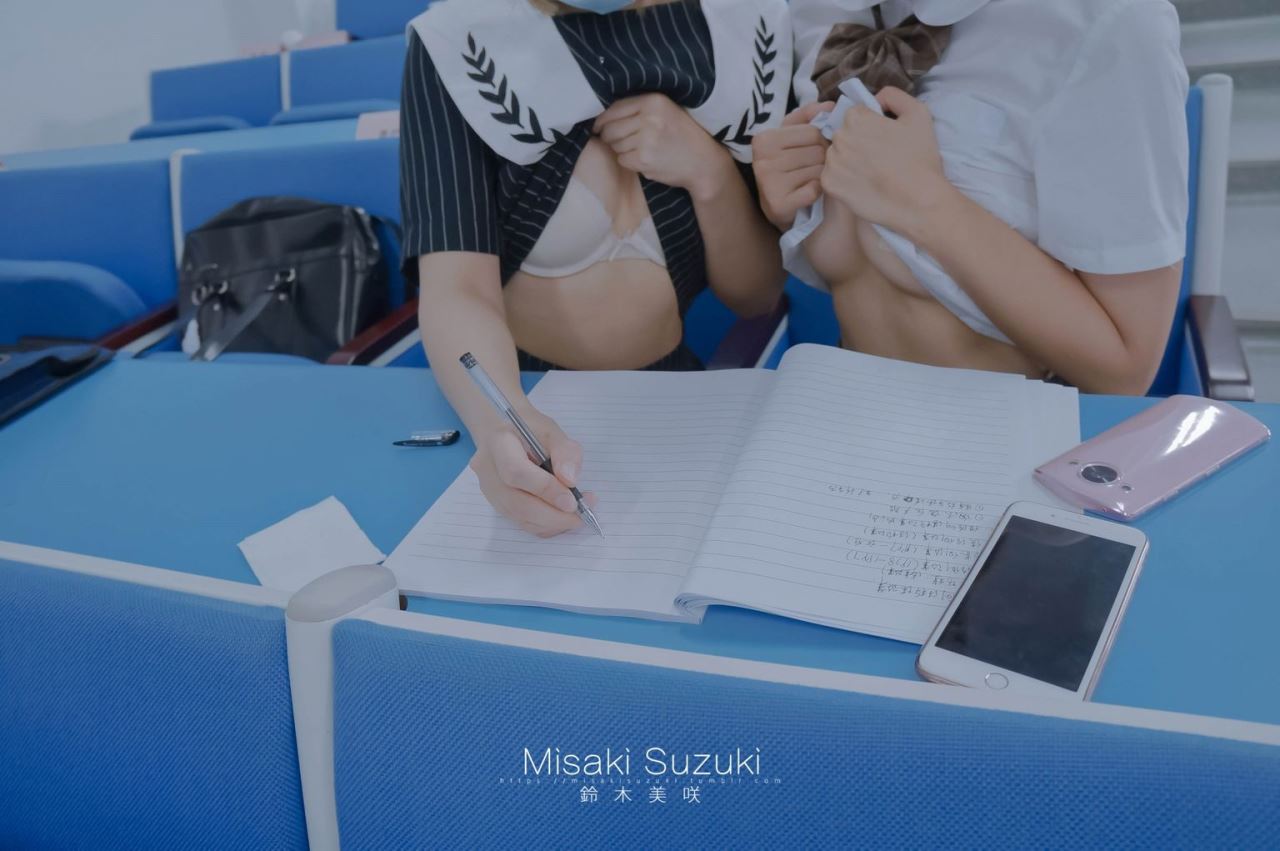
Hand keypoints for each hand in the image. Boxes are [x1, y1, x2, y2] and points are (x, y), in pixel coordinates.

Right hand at [470, 408, 596, 537]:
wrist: (505, 433)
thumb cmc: (530, 430)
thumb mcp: (553, 431)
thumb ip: (564, 452)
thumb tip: (569, 481)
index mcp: (498, 443)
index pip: (516, 472)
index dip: (545, 489)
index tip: (572, 500)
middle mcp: (487, 470)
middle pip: (516, 502)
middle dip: (552, 515)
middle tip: (580, 515)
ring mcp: (488, 490)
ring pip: (518, 517)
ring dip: (551, 524)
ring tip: (576, 516)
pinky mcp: (495, 503)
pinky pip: (520, 522)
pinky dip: (544, 525)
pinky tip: (561, 517)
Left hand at [593, 94, 731, 200]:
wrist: (704, 163)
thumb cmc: (684, 136)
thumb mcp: (667, 111)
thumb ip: (640, 109)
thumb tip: (605, 116)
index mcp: (654, 101)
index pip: (615, 108)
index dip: (602, 119)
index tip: (597, 126)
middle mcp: (649, 118)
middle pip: (611, 128)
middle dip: (609, 136)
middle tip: (618, 141)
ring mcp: (646, 139)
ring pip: (615, 145)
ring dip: (621, 149)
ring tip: (638, 149)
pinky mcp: (644, 159)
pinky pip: (622, 159)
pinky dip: (628, 161)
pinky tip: (642, 159)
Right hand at [751, 102, 833, 230]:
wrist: (777, 206)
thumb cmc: (786, 166)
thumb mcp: (791, 137)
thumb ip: (808, 117)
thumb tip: (830, 106)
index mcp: (764, 139)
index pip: (813, 131)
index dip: (821, 141)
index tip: (812, 150)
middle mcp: (763, 160)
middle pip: (817, 151)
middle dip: (822, 160)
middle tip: (812, 168)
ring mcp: (769, 183)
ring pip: (819, 171)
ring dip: (821, 176)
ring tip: (810, 179)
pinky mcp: (778, 204)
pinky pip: (814, 190)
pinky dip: (817, 192)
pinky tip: (808, 192)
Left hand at [820, 87, 952, 239]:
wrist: (917, 201)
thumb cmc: (920, 157)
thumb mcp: (918, 113)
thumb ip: (893, 96)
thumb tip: (876, 99)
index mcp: (856, 117)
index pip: (855, 116)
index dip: (870, 127)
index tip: (883, 141)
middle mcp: (839, 137)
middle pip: (843, 135)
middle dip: (858, 143)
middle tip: (879, 159)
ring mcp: (832, 162)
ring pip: (836, 156)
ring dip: (849, 162)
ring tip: (871, 174)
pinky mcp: (829, 184)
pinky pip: (831, 177)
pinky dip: (844, 181)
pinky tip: (862, 185)